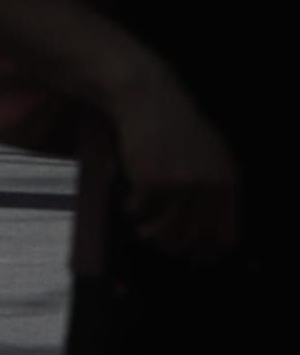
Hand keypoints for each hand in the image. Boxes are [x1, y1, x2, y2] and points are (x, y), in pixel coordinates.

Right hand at [109, 65, 237, 257]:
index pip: (224, 236)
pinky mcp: (150, 179)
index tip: (190, 257)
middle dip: (174, 247)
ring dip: (151, 235)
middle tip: (159, 243)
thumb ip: (213, 189)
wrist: (148, 97)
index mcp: (227, 182)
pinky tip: (127, 201)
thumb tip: (207, 233)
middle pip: (193, 237)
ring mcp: (180, 183)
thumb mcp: (208, 155)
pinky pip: (139, 210)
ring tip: (141, 229)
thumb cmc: (173, 128)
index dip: (206, 252)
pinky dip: (131, 210)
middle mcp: (208, 186)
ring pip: (166, 230)